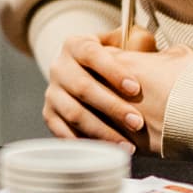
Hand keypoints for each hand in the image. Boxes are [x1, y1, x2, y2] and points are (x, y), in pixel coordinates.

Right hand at [43, 28, 192, 153]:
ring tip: (127, 145)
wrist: (94, 77)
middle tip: (138, 123)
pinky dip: (85, 143)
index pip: (91, 54)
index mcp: (75, 45)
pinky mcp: (50, 115)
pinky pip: (63, 132)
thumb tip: (142, 45)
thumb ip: (137, 41)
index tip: (136, 89)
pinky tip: (107, 151)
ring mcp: (52, 92)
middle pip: (82, 87)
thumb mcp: (127, 44)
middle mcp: (59, 67)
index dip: (113, 71)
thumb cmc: (118, 62)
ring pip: (74, 113)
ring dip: (102, 130)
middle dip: (112, 107)